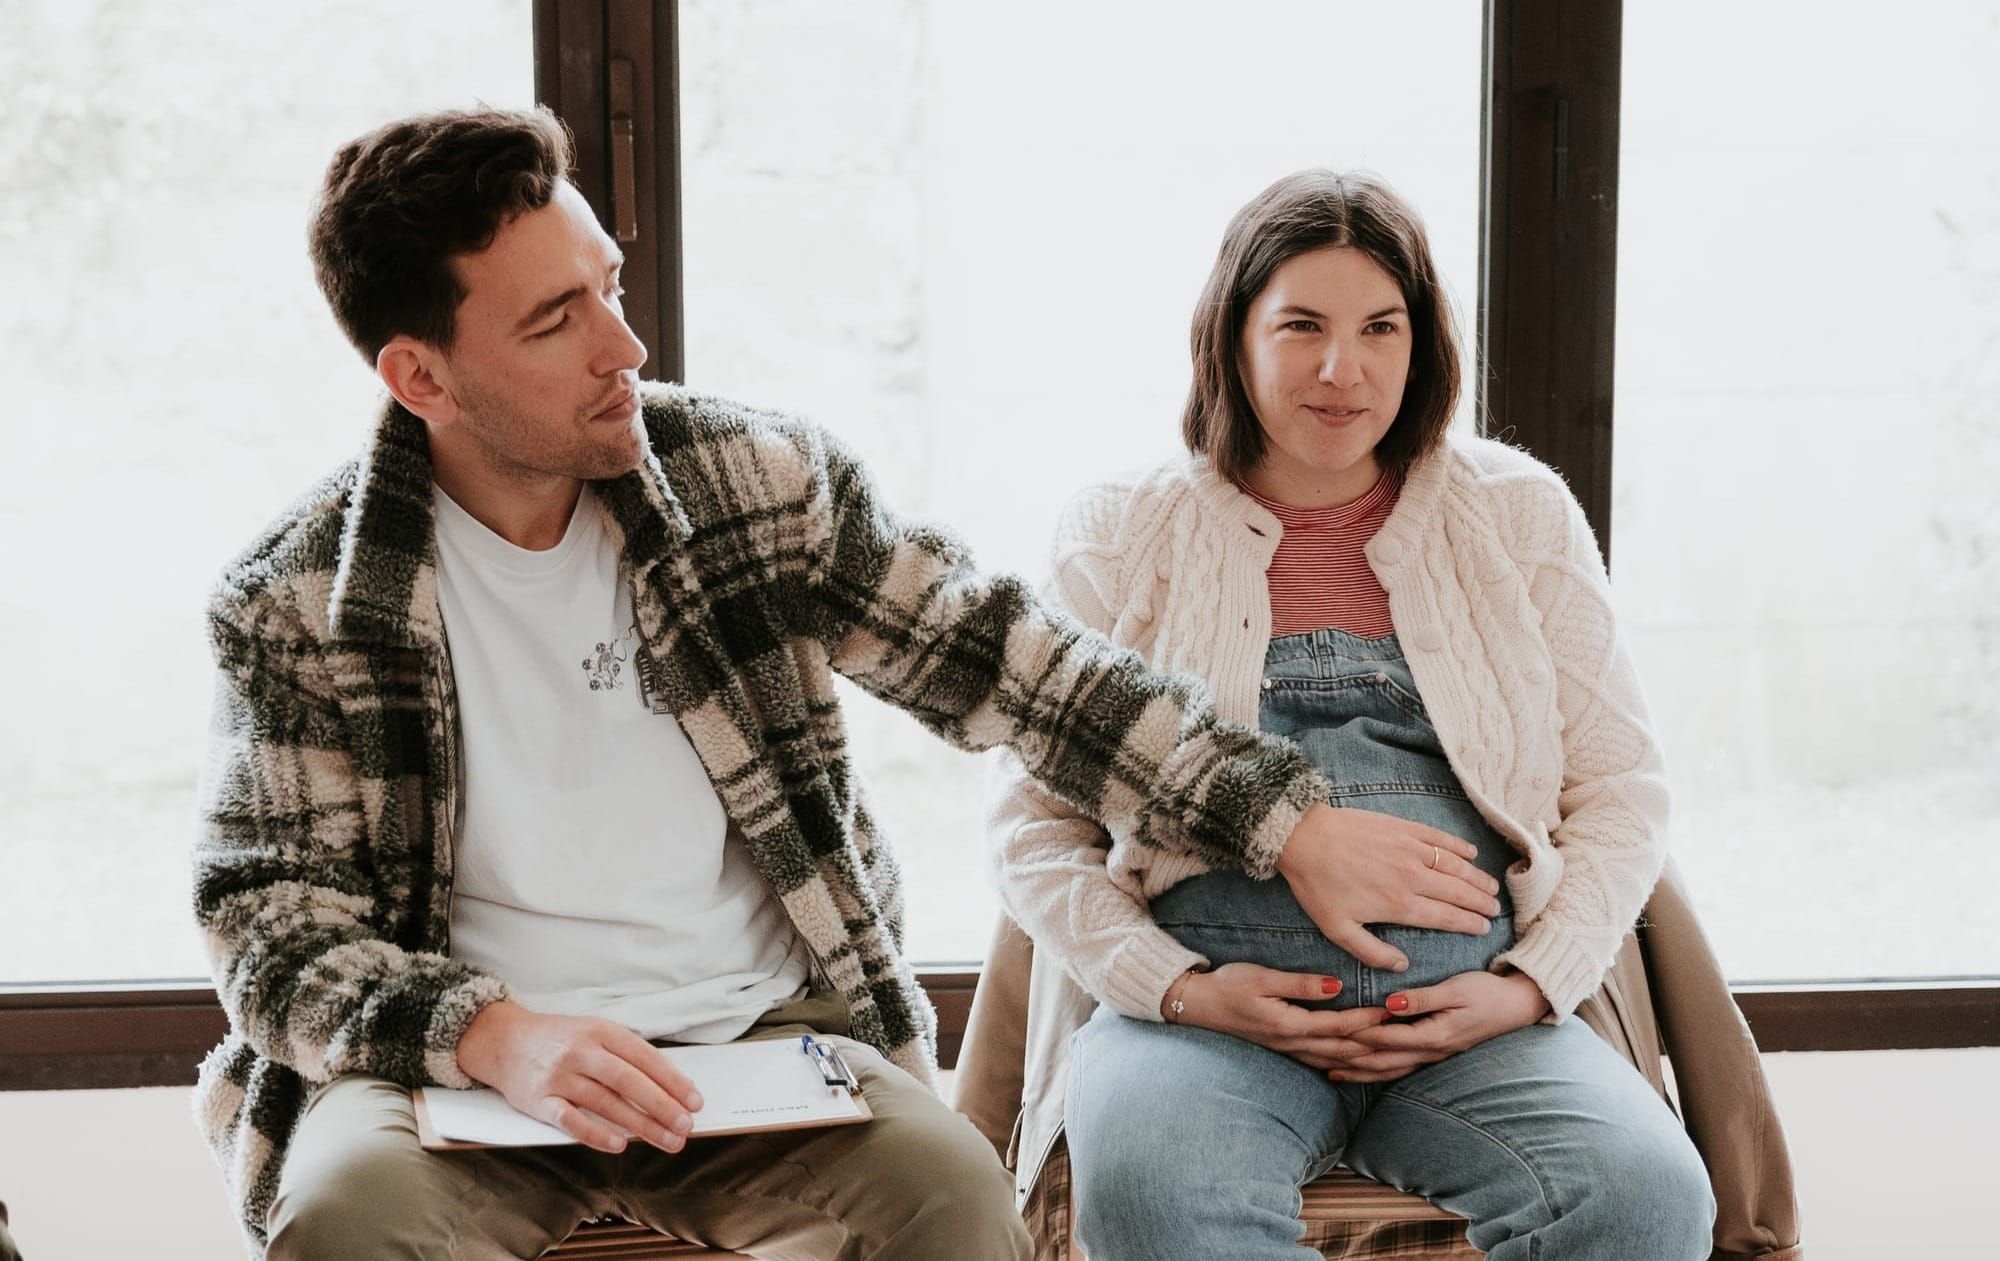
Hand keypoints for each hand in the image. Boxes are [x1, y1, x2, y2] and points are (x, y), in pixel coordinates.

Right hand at [456, 1001, 704, 1153]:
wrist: (503, 1040)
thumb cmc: (559, 1040)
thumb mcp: (594, 1032)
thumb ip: (626, 1055)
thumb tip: (669, 1085)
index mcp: (600, 1031)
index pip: (645, 1057)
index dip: (673, 1081)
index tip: (695, 1102)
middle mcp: (581, 1051)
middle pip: (629, 1081)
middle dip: (662, 1106)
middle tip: (686, 1127)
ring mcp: (559, 1076)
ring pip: (606, 1102)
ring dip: (640, 1125)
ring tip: (667, 1141)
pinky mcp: (538, 1100)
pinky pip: (570, 1120)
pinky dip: (595, 1133)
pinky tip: (619, 1145)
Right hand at [1170, 963, 1391, 1070]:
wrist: (1198, 1006)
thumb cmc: (1229, 985)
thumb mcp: (1262, 978)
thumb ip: (1301, 984)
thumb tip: (1337, 986)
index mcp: (1289, 1024)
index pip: (1337, 1026)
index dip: (1366, 1020)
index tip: (1391, 1010)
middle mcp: (1292, 1043)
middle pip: (1342, 1049)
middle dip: (1374, 1043)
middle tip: (1402, 1035)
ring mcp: (1288, 1050)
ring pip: (1334, 1060)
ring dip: (1363, 1056)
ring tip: (1389, 1049)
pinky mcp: (1284, 1049)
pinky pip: (1322, 1061)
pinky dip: (1344, 1062)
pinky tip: (1357, 1062)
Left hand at [1275, 802, 1504, 971]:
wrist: (1303, 838)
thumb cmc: (1317, 886)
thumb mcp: (1338, 930)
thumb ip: (1372, 952)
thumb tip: (1402, 966)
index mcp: (1399, 905)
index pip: (1445, 917)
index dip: (1468, 923)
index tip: (1483, 928)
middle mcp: (1412, 877)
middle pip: (1457, 892)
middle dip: (1480, 902)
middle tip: (1494, 910)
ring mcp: (1410, 849)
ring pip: (1454, 866)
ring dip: (1476, 877)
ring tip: (1491, 887)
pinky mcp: (1402, 827)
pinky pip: (1439, 838)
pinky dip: (1458, 847)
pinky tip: (1470, 854)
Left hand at [1323, 970, 1551, 1083]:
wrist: (1516, 1006)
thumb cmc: (1487, 992)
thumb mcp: (1457, 989)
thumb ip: (1423, 998)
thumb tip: (1391, 1005)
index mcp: (1433, 1035)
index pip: (1385, 1038)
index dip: (1355, 1035)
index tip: (1326, 1030)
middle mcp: (1429, 1052)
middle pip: (1380, 1061)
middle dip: (1347, 1060)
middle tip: (1315, 1056)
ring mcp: (1431, 1056)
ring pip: (1387, 1070)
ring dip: (1357, 1071)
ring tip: (1326, 1070)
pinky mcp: (1432, 1053)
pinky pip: (1397, 1068)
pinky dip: (1374, 1071)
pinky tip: (1358, 1071)